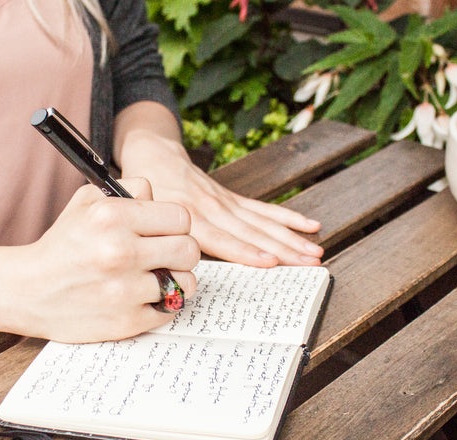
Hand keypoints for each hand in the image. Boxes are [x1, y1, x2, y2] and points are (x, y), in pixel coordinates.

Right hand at [2, 179, 198, 342]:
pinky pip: (170, 310)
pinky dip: (160, 305)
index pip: (181, 217)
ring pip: (186, 282)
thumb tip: (159, 197)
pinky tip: (143, 297)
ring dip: (175, 280)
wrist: (28, 291)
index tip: (164, 231)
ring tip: (156, 278)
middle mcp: (120, 252)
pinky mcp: (127, 321)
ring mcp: (124, 290)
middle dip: (180, 251)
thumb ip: (129, 191)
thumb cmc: (63, 245)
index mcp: (112, 217)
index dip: (175, 224)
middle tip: (165, 255)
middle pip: (189, 250)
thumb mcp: (87, 203)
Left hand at [119, 135, 322, 267]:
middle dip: (283, 249)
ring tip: (314, 252)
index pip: (222, 238)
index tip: (270, 263)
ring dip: (291, 239)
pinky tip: (310, 225)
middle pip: (252, 233)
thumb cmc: (145, 191)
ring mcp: (225, 203)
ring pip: (262, 223)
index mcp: (188, 216)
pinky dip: (287, 218)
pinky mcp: (232, 198)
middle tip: (308, 263)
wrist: (153, 155)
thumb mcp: (141, 214)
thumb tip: (163, 268)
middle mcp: (212, 209)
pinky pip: (263, 209)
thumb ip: (154, 237)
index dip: (246, 251)